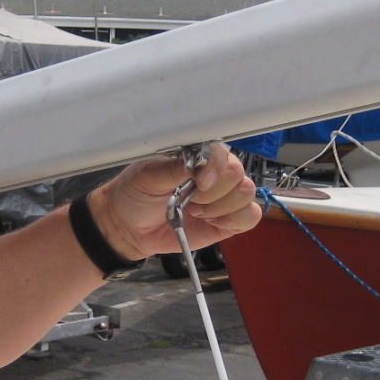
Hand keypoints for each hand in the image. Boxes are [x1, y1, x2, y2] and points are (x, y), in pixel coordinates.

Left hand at [90, 143, 261, 260]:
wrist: (128, 226)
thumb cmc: (135, 194)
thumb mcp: (147, 176)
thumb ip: (174, 168)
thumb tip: (196, 164)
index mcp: (197, 155)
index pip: (222, 153)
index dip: (215, 168)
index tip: (199, 182)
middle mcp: (215, 173)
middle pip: (238, 175)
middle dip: (213, 193)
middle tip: (189, 201)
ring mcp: (223, 196)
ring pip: (246, 195)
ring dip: (220, 208)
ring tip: (195, 211)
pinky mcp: (228, 220)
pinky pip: (250, 216)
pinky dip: (234, 220)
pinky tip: (212, 221)